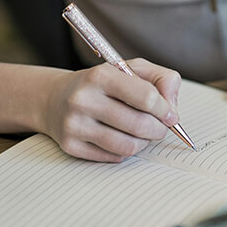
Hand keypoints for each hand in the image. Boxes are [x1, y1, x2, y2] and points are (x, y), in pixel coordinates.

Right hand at [43, 58, 181, 161]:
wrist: (54, 98)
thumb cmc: (103, 84)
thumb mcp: (132, 69)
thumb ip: (162, 80)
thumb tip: (172, 108)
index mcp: (100, 75)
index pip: (147, 97)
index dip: (165, 110)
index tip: (170, 115)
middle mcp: (83, 99)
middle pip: (140, 125)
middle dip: (159, 130)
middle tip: (161, 128)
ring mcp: (74, 125)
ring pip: (128, 146)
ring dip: (144, 143)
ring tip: (144, 134)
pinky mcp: (70, 146)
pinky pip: (113, 157)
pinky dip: (125, 151)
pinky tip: (122, 138)